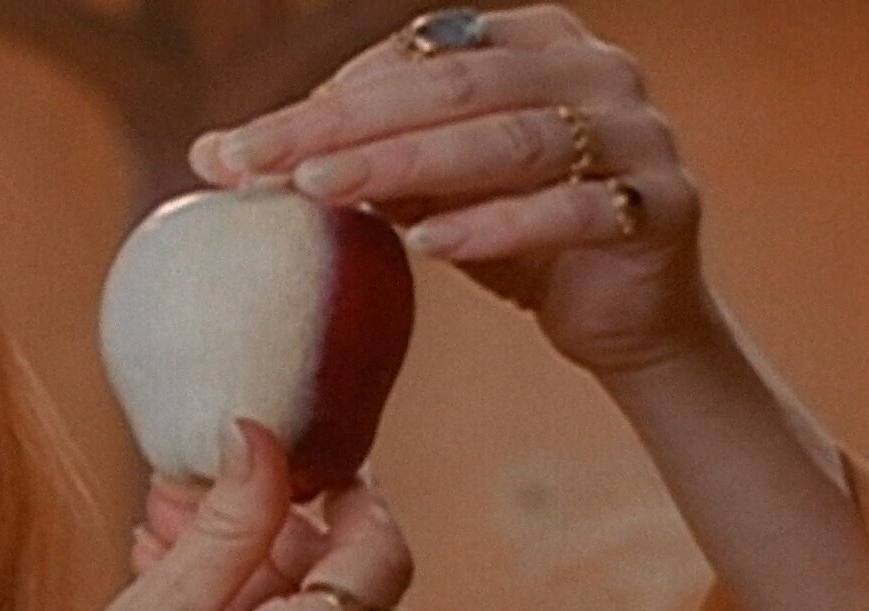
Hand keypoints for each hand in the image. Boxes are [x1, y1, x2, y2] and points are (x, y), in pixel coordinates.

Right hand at [0, 420, 412, 610]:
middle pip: (356, 595)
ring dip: (267, 579)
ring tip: (173, 546)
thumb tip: (264, 440)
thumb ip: (227, 525)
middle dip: (289, 534)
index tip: (301, 458)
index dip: (351, 495)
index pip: (380, 555)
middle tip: (206, 497)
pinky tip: (186, 606)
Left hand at [191, 4, 730, 376]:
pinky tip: (428, 247)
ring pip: (510, 139)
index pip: (414, 57)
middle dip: (344, 125)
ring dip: (408, 165)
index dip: (325, 99)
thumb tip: (208, 155)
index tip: (240, 149)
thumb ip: (343, 159)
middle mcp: (594, 68)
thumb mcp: (422, 187)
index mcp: (534, 39)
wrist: (623, 313)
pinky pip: (572, 210)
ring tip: (324, 192)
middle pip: (453, 88)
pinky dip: (495, 226)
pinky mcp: (660, 207)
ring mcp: (637, 133)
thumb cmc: (511, 230)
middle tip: (256, 165)